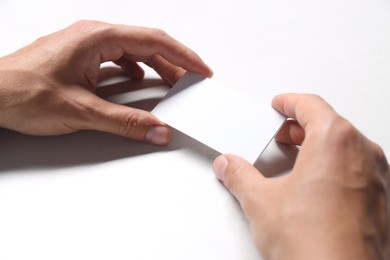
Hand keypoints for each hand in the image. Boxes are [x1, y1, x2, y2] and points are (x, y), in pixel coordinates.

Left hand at [0, 20, 211, 143]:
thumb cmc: (21, 93)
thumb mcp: (81, 111)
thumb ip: (125, 122)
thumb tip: (158, 130)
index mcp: (97, 37)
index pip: (153, 41)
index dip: (183, 56)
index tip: (201, 70)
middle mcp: (93, 35)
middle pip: (146, 44)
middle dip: (173, 63)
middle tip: (191, 81)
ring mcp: (85, 44)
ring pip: (131, 50)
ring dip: (154, 66)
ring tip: (171, 83)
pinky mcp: (79, 57)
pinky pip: (115, 57)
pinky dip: (133, 69)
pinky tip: (135, 80)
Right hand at [213, 94, 389, 258]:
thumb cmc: (315, 245)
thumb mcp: (261, 202)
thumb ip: (240, 176)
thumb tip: (228, 166)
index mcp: (335, 141)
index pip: (311, 105)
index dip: (289, 102)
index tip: (279, 105)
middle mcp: (362, 153)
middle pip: (329, 123)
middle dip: (300, 126)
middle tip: (280, 135)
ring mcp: (375, 177)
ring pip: (344, 145)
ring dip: (317, 146)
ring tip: (294, 159)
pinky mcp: (379, 199)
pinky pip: (355, 168)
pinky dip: (334, 166)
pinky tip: (313, 185)